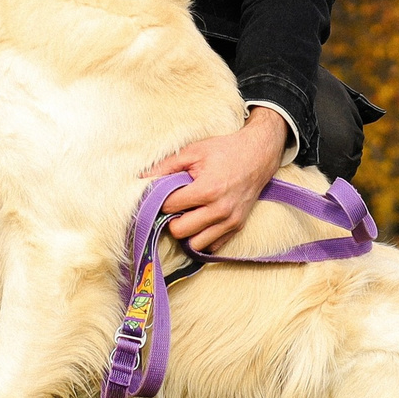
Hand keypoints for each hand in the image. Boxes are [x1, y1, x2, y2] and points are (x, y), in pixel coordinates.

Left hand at [143, 109, 288, 252]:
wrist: (258, 155)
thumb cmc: (224, 151)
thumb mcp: (193, 151)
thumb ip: (165, 166)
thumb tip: (141, 178)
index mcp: (207, 190)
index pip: (170, 207)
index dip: (160, 201)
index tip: (160, 195)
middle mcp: (220, 210)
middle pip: (179, 231)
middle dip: (171, 220)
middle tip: (172, 207)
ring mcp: (230, 221)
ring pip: (195, 244)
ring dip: (186, 232)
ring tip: (186, 215)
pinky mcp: (237, 227)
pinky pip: (212, 246)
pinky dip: (202, 238)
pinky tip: (199, 222)